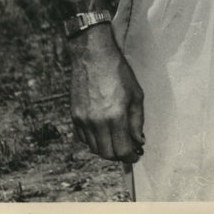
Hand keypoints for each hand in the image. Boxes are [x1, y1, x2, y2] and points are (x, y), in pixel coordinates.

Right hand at [67, 23, 144, 163]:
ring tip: (116, 139)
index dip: (130, 156)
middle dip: (119, 156)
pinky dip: (93, 140)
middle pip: (106, 154)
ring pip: (94, 148)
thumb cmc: (118, 72)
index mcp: (116, 116)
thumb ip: (137, 121)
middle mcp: (97, 122)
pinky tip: (102, 131)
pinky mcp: (74, 117)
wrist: (93, 56)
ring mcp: (83, 121)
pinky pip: (83, 138)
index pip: (122, 150)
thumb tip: (138, 141)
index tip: (136, 155)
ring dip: (106, 148)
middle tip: (127, 150)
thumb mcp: (136, 94)